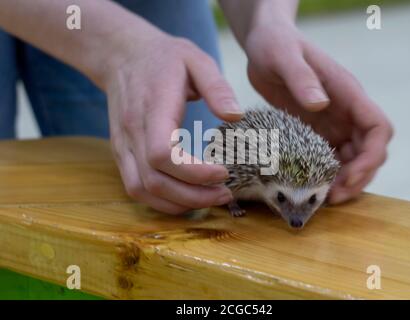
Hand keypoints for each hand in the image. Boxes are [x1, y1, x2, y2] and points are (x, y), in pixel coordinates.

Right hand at [103, 27, 242, 213]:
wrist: (122, 55)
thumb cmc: (163, 57)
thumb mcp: (196, 59)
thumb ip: (217, 87)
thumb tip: (236, 116)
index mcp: (152, 109)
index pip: (162, 154)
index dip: (193, 172)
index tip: (224, 172)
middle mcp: (131, 132)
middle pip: (155, 181)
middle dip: (193, 196)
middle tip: (225, 194)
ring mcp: (123, 145)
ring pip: (142, 190)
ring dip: (177, 204)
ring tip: (210, 199)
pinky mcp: (121, 153)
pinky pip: (136, 188)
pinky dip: (161, 201)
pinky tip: (186, 198)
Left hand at [244, 22, 392, 203]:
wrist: (265, 44)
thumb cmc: (276, 45)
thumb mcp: (284, 57)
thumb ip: (302, 78)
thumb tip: (321, 105)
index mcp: (346, 93)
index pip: (378, 128)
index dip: (371, 156)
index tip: (349, 176)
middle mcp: (345, 110)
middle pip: (369, 150)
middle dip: (357, 177)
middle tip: (332, 198)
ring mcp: (331, 121)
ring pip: (351, 157)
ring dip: (343, 180)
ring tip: (322, 199)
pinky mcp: (315, 129)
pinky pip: (329, 156)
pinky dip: (325, 174)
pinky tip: (309, 186)